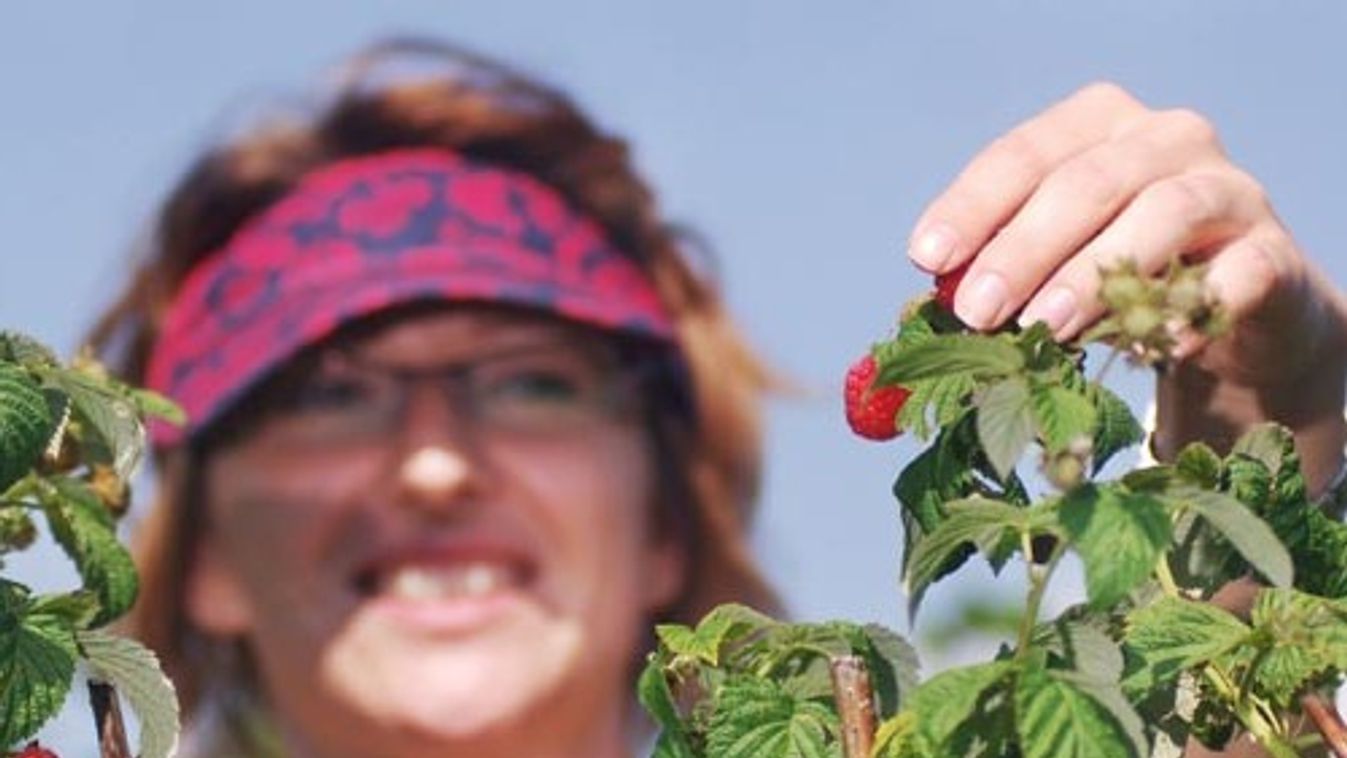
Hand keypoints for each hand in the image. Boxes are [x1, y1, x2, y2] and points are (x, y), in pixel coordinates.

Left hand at [906, 81, 1346, 390]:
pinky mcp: (1273, 253)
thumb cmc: (1117, 278)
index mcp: (1098, 124)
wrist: (1233, 314)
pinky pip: (1235, 275)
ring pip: (1161, 213)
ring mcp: (1228, 189)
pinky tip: (1150, 344)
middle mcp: (1166, 138)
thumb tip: (931, 309)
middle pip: (1086, 182)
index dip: (972, 206)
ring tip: (1043, 330)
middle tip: (975, 311)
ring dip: (1093, 275)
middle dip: (1022, 249)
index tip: (927, 259)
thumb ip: (1002, 271)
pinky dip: (1191, 308)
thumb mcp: (1054, 263)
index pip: (1024, 155)